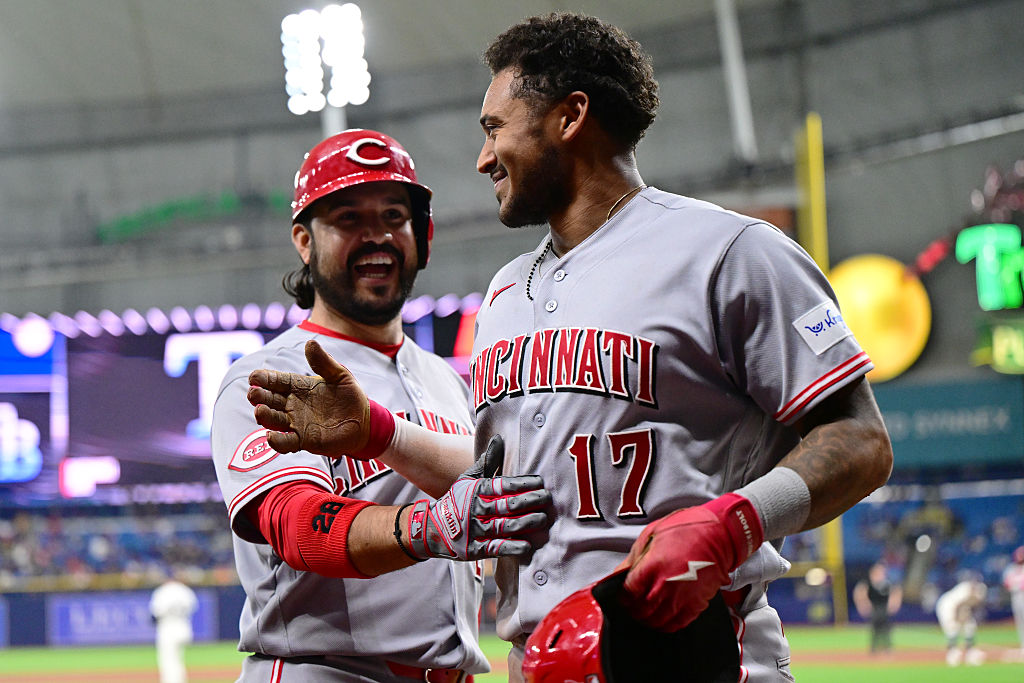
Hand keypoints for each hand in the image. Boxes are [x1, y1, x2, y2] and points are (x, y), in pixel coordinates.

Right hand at [247, 340, 383, 456]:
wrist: (364, 421)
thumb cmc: (350, 396)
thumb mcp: (339, 375)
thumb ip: (324, 361)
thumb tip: (310, 342)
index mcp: (298, 386)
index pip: (276, 381)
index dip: (264, 378)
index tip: (254, 377)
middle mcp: (292, 405)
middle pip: (269, 400)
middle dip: (259, 396)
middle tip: (253, 394)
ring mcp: (296, 423)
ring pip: (274, 420)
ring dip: (264, 416)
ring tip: (260, 411)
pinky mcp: (304, 440)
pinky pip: (286, 442)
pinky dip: (277, 442)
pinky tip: (271, 437)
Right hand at [407, 435, 551, 559]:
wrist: (433, 529)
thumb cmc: (456, 501)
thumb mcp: (468, 479)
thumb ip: (486, 462)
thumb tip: (499, 439)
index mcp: (477, 490)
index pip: (503, 485)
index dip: (523, 484)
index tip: (540, 482)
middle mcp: (477, 509)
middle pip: (508, 505)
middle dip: (530, 501)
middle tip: (547, 498)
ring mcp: (476, 530)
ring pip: (506, 526)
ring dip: (526, 522)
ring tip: (542, 518)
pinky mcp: (476, 549)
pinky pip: (497, 548)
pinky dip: (512, 547)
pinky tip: (528, 545)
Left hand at [618, 493, 762, 630]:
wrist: (718, 534)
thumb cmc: (685, 529)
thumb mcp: (652, 535)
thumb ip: (633, 558)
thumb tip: (619, 574)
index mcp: (652, 565)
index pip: (629, 592)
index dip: (622, 597)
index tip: (623, 596)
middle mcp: (665, 584)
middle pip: (641, 609)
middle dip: (634, 610)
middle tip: (632, 607)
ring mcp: (682, 597)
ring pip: (658, 620)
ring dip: (649, 620)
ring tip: (646, 614)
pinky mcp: (697, 604)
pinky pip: (678, 623)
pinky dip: (667, 625)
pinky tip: (664, 618)